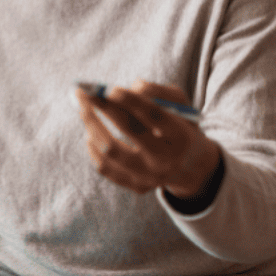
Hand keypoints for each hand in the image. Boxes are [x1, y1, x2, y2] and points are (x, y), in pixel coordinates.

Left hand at [75, 82, 221, 200]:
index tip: (109, 89)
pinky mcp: (137, 186)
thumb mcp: (179, 104)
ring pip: (110, 150)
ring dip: (92, 125)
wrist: (190, 165)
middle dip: (103, 108)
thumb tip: (121, 91)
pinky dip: (93, 148)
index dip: (131, 101)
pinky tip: (91, 134)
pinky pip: (105, 167)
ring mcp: (151, 177)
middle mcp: (167, 159)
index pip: (154, 116)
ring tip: (84, 110)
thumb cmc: (178, 124)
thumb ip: (155, 91)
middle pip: (129, 131)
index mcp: (181, 135)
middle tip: (84, 92)